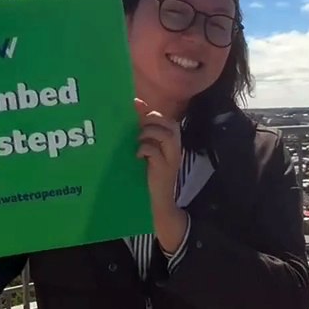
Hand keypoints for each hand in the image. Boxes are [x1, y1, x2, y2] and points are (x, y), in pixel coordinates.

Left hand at [134, 99, 187, 252]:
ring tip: (138, 141)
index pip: (166, 119)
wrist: (157, 203)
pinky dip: (144, 149)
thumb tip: (133, 107)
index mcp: (171, 142)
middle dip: (152, 121)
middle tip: (137, 128)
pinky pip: (154, 151)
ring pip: (165, 134)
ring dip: (148, 133)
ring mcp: (171, 158)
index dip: (151, 111)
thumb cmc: (149, 176)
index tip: (134, 106)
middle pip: (169, 123)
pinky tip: (137, 156)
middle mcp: (175, 148)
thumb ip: (141, 132)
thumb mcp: (147, 151)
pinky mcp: (163, 169)